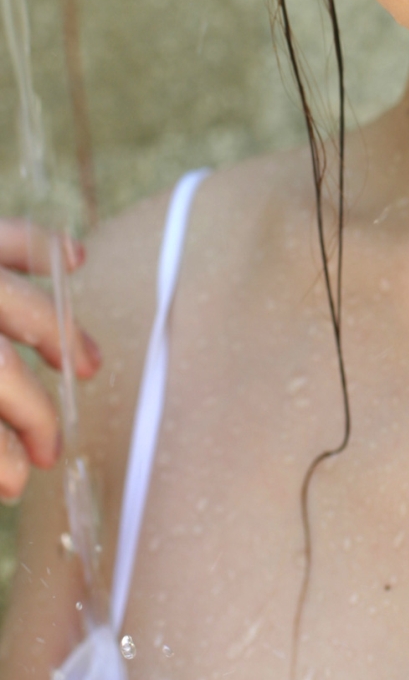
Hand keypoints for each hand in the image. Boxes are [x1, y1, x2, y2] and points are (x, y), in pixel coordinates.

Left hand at [0, 223, 100, 501]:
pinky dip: (44, 245)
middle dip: (33, 416)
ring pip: (23, 305)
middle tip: (47, 453)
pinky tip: (76, 257)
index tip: (15, 487)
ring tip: (86, 366)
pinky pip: (11, 236)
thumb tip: (4, 476)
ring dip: (61, 336)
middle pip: (2, 370)